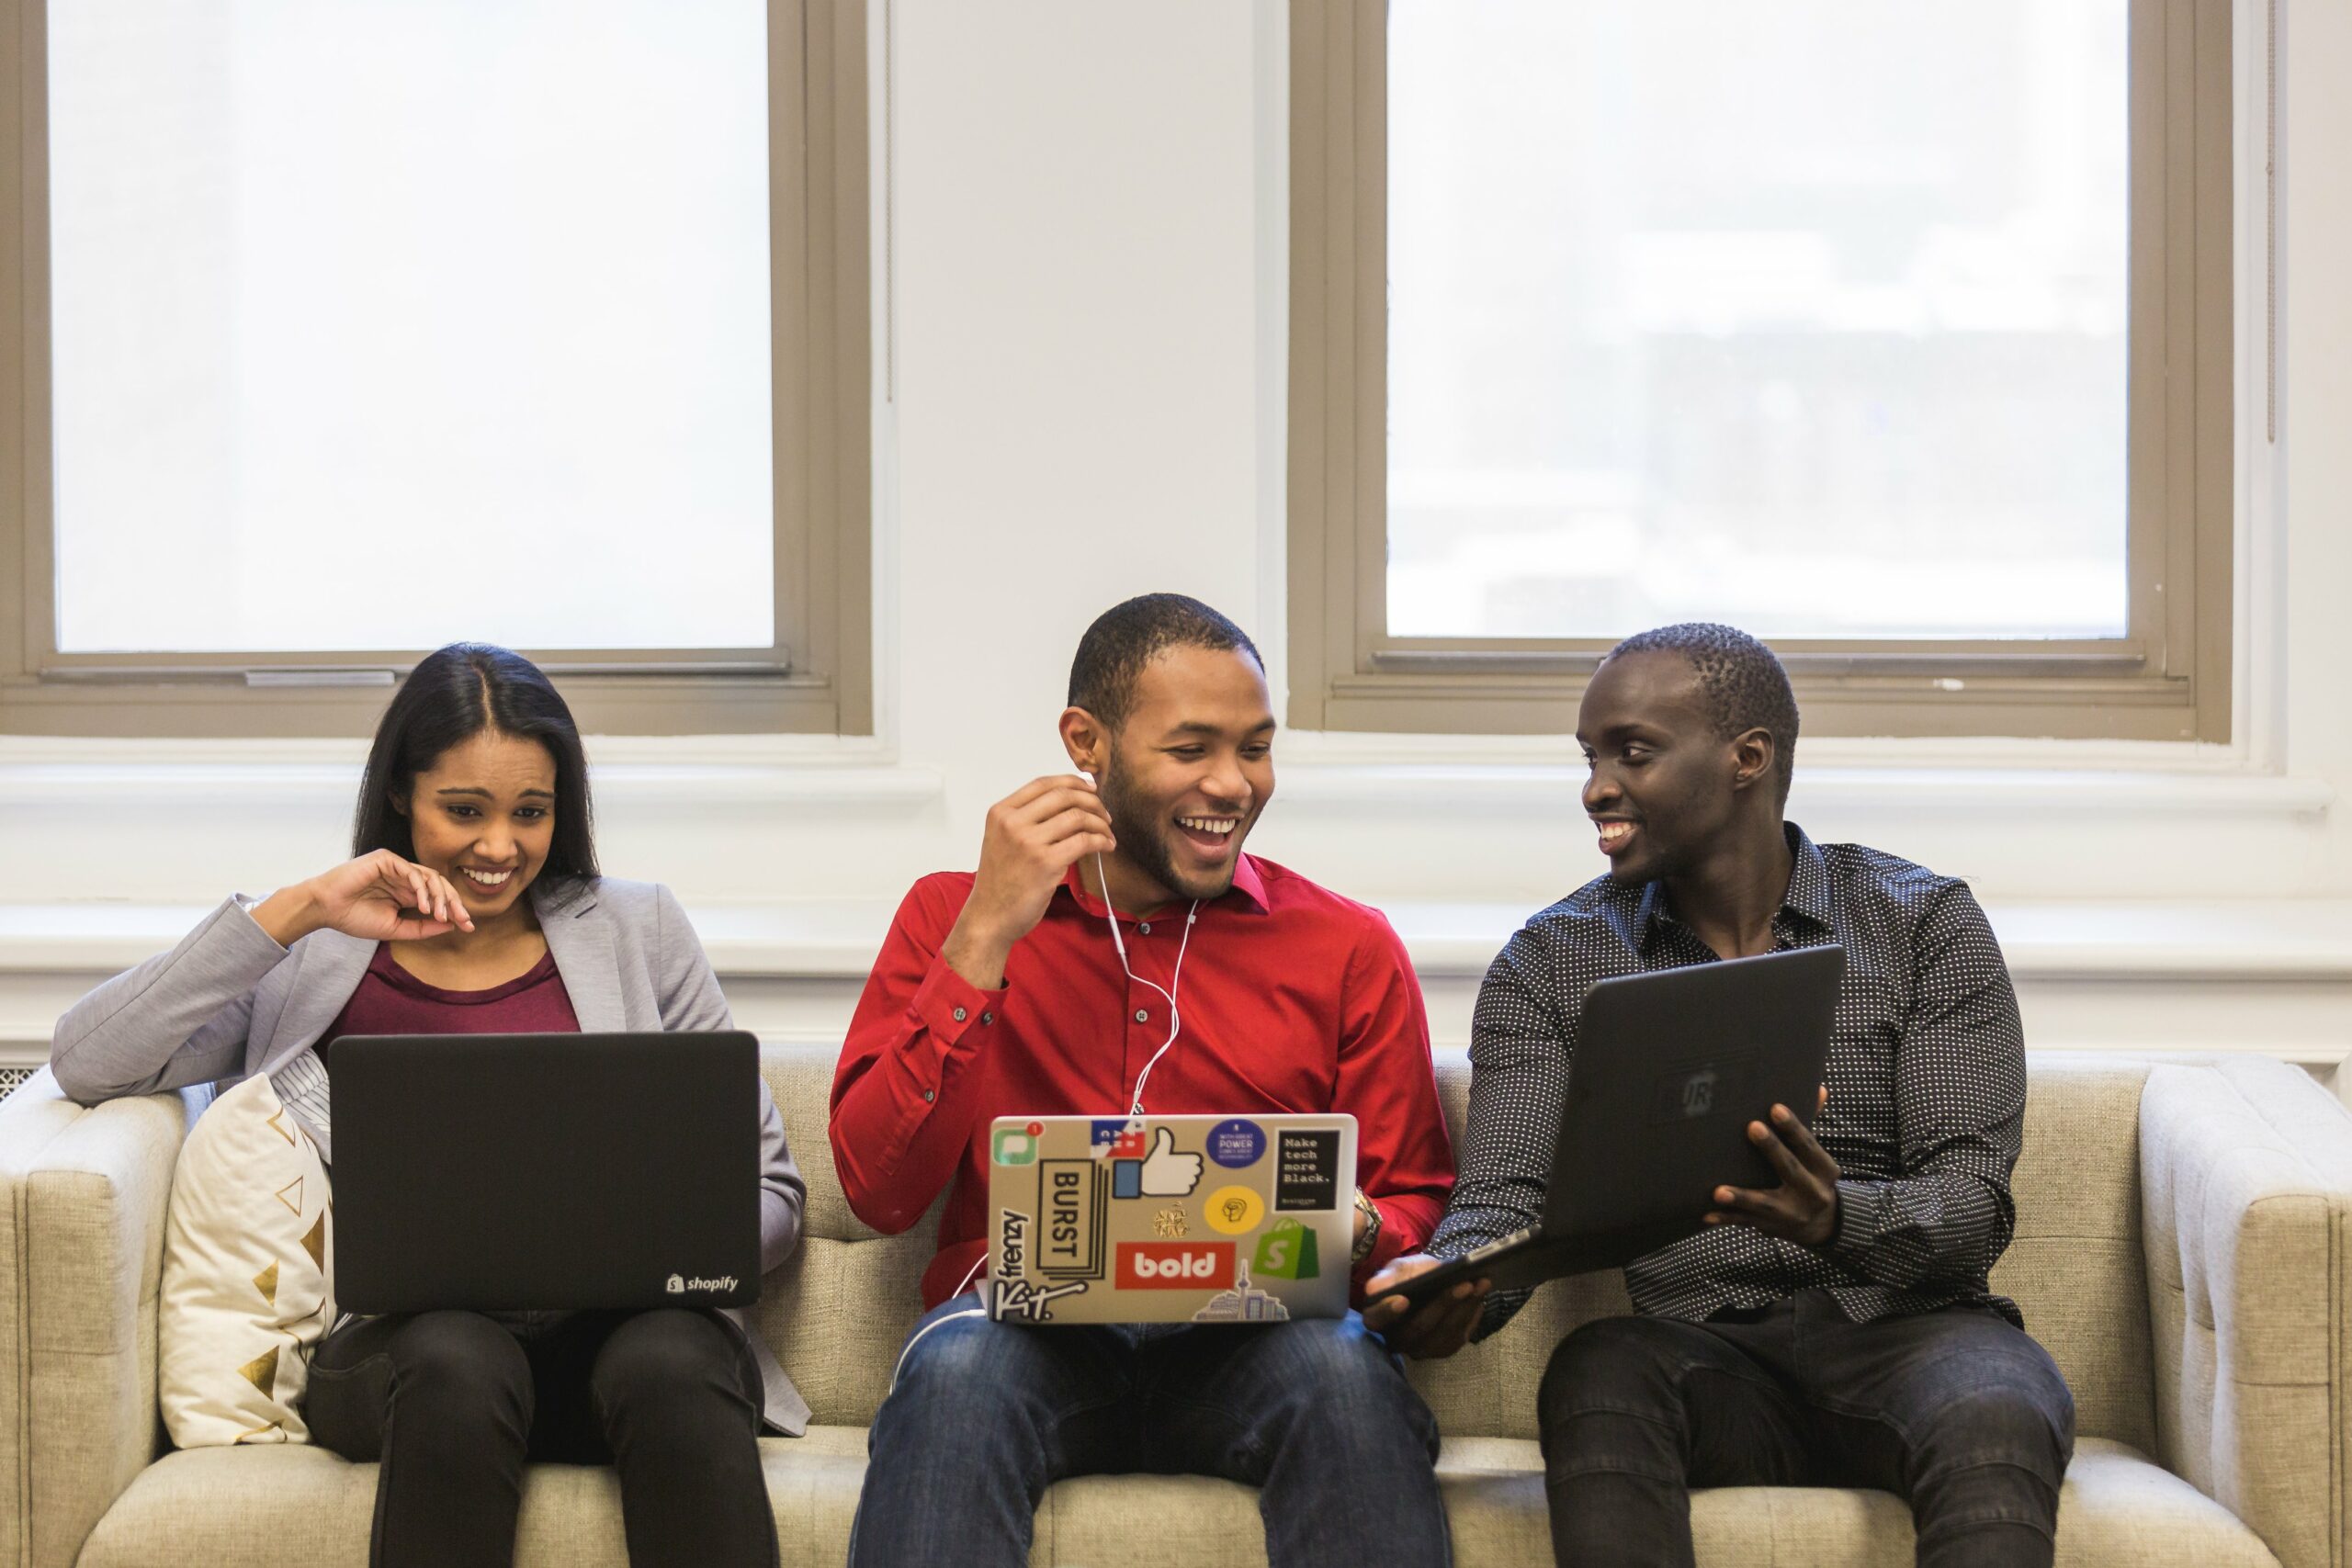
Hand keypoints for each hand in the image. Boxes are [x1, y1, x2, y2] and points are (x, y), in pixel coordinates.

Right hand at [252, 850, 473, 945]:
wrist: (326, 908)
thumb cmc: (354, 917)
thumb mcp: (394, 928)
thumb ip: (421, 927)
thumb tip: (451, 926)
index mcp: (407, 893)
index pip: (438, 897)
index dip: (454, 910)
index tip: (468, 927)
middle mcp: (405, 878)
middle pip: (440, 885)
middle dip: (454, 903)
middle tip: (463, 919)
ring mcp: (396, 867)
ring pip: (430, 877)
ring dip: (440, 897)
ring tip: (440, 915)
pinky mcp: (386, 859)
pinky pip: (412, 871)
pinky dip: (422, 888)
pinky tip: (424, 905)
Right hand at [941, 775, 1115, 987]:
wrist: (990, 916)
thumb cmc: (1000, 881)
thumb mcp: (1001, 840)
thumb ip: (1026, 820)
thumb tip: (1069, 802)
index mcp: (1001, 812)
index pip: (1043, 783)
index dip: (1073, 781)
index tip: (1091, 788)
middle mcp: (1013, 823)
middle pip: (1064, 796)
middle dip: (1092, 800)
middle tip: (1105, 814)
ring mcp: (1029, 842)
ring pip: (1077, 817)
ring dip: (1100, 823)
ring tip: (1107, 833)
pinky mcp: (1047, 863)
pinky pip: (1083, 841)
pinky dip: (1100, 841)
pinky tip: (1106, 847)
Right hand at [1138, 1127, 1202, 1196]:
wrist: (1147, 1180)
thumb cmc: (1154, 1164)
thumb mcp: (1160, 1150)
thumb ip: (1165, 1140)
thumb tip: (1162, 1130)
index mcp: (1186, 1160)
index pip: (1197, 1160)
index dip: (1192, 1160)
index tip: (1185, 1161)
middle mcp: (1189, 1170)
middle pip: (1197, 1170)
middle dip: (1191, 1169)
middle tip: (1181, 1169)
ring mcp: (1187, 1180)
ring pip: (1194, 1179)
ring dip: (1188, 1178)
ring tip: (1178, 1176)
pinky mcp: (1183, 1190)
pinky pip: (1189, 1188)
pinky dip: (1184, 1187)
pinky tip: (1176, 1183)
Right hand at [1362, 1253, 1490, 1359]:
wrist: (1428, 1285)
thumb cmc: (1409, 1277)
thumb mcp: (1398, 1270)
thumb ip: (1387, 1278)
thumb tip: (1375, 1289)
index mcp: (1377, 1318)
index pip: (1377, 1319)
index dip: (1388, 1312)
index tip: (1403, 1300)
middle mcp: (1396, 1340)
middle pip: (1418, 1327)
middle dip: (1443, 1304)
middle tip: (1464, 1284)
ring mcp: (1420, 1349)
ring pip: (1443, 1334)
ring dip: (1464, 1308)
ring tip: (1480, 1284)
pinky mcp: (1442, 1350)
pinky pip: (1458, 1337)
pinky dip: (1471, 1315)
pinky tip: (1480, 1297)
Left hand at [1705, 1085, 1838, 1248]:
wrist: (1823, 1224)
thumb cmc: (1812, 1176)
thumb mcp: (1817, 1155)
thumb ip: (1812, 1122)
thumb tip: (1820, 1089)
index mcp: (1824, 1170)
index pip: (1809, 1145)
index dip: (1794, 1127)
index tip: (1775, 1107)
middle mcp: (1812, 1193)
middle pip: (1790, 1169)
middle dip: (1772, 1149)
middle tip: (1751, 1127)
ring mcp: (1791, 1213)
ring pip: (1765, 1204)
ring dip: (1741, 1197)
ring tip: (1718, 1191)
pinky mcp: (1771, 1226)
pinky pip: (1746, 1222)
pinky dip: (1725, 1219)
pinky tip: (1706, 1214)